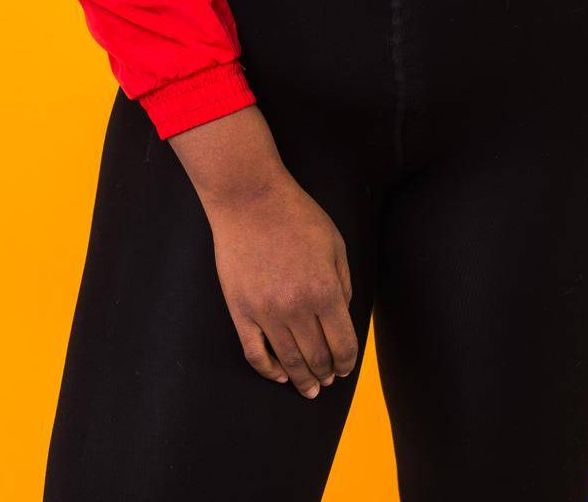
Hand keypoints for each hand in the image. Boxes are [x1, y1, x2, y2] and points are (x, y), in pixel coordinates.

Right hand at [205, 169, 358, 398]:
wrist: (250, 198)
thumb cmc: (296, 216)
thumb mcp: (335, 244)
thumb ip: (343, 283)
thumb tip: (342, 316)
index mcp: (325, 291)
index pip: (343, 344)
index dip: (347, 362)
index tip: (346, 368)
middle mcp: (297, 308)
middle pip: (317, 358)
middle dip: (327, 373)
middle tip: (329, 380)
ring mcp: (266, 312)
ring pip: (288, 361)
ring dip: (302, 379)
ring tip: (310, 388)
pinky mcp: (240, 310)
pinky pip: (254, 353)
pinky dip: (269, 369)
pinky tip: (280, 374)